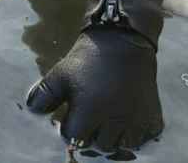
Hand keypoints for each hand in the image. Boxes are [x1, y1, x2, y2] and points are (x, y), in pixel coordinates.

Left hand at [25, 27, 163, 150]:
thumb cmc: (89, 58)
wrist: (124, 40)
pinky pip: (143, 141)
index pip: (74, 137)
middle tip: (90, 116)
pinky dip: (134, 135)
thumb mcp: (61, 73)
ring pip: (121, 146)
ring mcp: (136, 121)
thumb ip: (44, 95)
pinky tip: (125, 120)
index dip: (69, 127)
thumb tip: (33, 112)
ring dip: (112, 137)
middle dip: (91, 134)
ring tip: (107, 119)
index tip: (72, 115)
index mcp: (90, 111)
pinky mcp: (153, 120)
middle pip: (99, 145)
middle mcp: (115, 120)